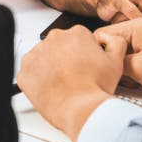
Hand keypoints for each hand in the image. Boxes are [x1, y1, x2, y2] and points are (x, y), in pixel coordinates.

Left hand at [17, 25, 126, 141]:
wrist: (80, 108)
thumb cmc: (95, 87)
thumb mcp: (116, 61)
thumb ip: (115, 43)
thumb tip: (109, 38)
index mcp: (76, 33)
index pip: (77, 39)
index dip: (82, 55)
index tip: (83, 67)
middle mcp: (55, 38)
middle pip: (58, 46)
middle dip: (64, 59)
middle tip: (73, 77)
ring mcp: (37, 53)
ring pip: (42, 58)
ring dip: (49, 68)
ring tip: (62, 85)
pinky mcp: (25, 70)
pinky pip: (28, 73)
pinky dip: (36, 80)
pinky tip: (49, 89)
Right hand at [95, 18, 141, 97]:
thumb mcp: (136, 67)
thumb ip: (112, 60)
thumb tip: (98, 60)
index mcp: (133, 24)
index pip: (100, 35)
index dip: (100, 54)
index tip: (109, 69)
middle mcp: (135, 28)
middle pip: (108, 46)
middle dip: (113, 64)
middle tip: (126, 76)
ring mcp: (141, 40)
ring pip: (117, 56)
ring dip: (121, 71)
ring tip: (135, 80)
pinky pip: (127, 61)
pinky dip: (130, 73)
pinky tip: (139, 81)